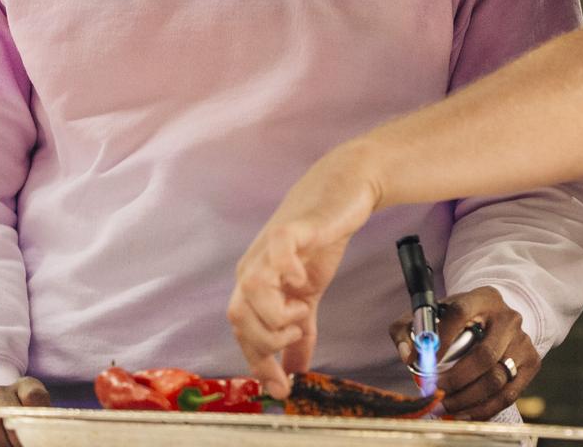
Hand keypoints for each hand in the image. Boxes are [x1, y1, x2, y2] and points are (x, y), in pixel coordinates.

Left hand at [229, 146, 382, 399]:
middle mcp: (253, 268)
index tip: (282, 389)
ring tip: (304, 308)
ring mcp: (268, 249)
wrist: (343, 194)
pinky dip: (285, 272)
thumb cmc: (320, 241)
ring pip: (251, 290)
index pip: (243, 333)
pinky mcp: (290, 230)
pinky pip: (276, 253)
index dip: (260, 364)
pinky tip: (301, 278)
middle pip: (238, 317)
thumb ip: (301, 333)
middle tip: (299, 332)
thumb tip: (296, 371)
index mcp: (254, 287)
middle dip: (268, 341)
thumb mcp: (310, 295)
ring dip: (278, 313)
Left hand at [390, 287, 539, 420]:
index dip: (441, 339)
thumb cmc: (457, 319)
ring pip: (496, 379)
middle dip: (455, 380)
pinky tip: (463, 412)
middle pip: (483, 355)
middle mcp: (508, 317)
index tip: (424, 362)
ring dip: (466, 399)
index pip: (460, 313)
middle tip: (434, 391)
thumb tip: (408, 356)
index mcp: (483, 297)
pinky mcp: (531, 362)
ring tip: (444, 405)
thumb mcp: (431, 314)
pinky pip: (508, 394)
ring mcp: (523, 340)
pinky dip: (484, 409)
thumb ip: (408, 330)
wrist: (495, 320)